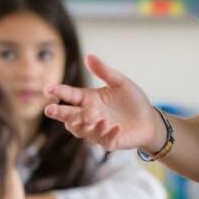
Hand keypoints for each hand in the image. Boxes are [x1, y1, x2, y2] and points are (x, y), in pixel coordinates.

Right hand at [44, 54, 160, 150]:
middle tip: (49, 110)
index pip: (70, 95)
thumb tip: (88, 56)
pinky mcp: (109, 142)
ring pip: (81, 130)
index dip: (59, 92)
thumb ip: (104, 72)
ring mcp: (97, 130)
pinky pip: (103, 140)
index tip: (49, 89)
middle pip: (69, 116)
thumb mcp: (120, 83)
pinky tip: (115, 127)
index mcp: (89, 100)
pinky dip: (107, 134)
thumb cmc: (132, 100)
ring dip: (84, 124)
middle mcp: (89, 115)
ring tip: (92, 116)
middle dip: (59, 113)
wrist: (149, 119)